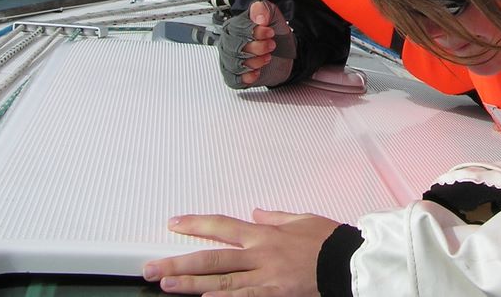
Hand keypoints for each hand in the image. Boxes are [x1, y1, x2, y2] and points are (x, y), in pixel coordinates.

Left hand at [142, 209, 339, 295]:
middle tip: (151, 267)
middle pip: (212, 258)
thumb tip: (257, 212)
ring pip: (221, 282)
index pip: (222, 226)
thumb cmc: (328, 240)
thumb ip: (276, 217)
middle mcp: (260, 254)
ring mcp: (265, 278)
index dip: (196, 224)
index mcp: (265, 233)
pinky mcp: (274, 296)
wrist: (349, 261)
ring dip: (190, 284)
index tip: (173, 224)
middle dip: (179, 262)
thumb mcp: (301, 219)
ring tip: (165, 285)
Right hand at [218, 0, 296, 87]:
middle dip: (257, 48)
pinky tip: (257, 72)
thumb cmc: (274, 34)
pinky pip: (235, 79)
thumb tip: (259, 18)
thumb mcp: (273, 16)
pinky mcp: (234, 76)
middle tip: (271, 46)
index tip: (270, 33)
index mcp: (233, 27)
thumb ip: (264, 10)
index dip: (255, 32)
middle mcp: (228, 43)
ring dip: (254, 62)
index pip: (237, 29)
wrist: (283, 54)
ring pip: (234, 64)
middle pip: (234, 47)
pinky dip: (247, 77)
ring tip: (267, 57)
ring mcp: (229, 60)